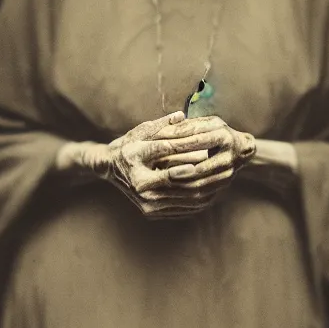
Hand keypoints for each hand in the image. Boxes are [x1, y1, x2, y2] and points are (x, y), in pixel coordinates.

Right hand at [60, 112, 224, 217]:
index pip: (163, 153)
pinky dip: (197, 201)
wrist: (109, 169)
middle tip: (218, 167)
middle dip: (199, 173)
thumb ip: (162, 125)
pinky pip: (180, 209)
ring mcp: (144, 201)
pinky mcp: (151, 212)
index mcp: (133, 159)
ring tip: (219, 180)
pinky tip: (211, 192)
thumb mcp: (140, 131)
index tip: (204, 152)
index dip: (185, 151)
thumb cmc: (128, 146)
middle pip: (175, 179)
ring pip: (180, 196)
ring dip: (202, 188)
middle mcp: (138, 183)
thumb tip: (182, 115)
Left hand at [156, 116, 255, 195]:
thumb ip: (186, 125)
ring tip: (159, 181)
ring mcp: (229, 172)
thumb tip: (163, 128)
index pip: (195, 140)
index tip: (155, 144)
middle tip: (154, 166)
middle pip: (197, 164)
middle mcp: (228, 155)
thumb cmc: (217, 132)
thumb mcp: (204, 124)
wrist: (242, 150)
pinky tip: (170, 191)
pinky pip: (203, 192)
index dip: (175, 142)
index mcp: (223, 136)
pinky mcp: (224, 184)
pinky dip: (186, 192)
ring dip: (179, 182)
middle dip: (175, 165)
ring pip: (200, 181)